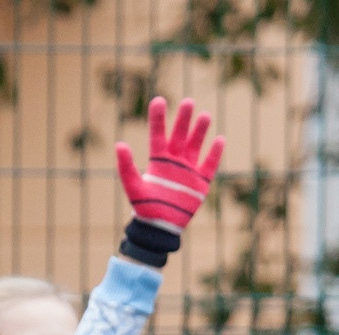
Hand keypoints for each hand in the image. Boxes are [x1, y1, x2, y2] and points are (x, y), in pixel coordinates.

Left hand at [114, 97, 223, 233]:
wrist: (160, 229)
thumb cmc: (145, 207)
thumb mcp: (133, 187)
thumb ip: (126, 167)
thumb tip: (119, 144)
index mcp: (157, 160)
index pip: (158, 134)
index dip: (158, 118)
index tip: (159, 100)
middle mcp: (174, 161)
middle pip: (179, 135)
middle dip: (183, 119)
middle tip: (188, 102)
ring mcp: (188, 170)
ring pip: (195, 145)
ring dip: (200, 131)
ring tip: (205, 115)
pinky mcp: (200, 183)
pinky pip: (210, 165)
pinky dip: (215, 153)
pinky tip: (219, 139)